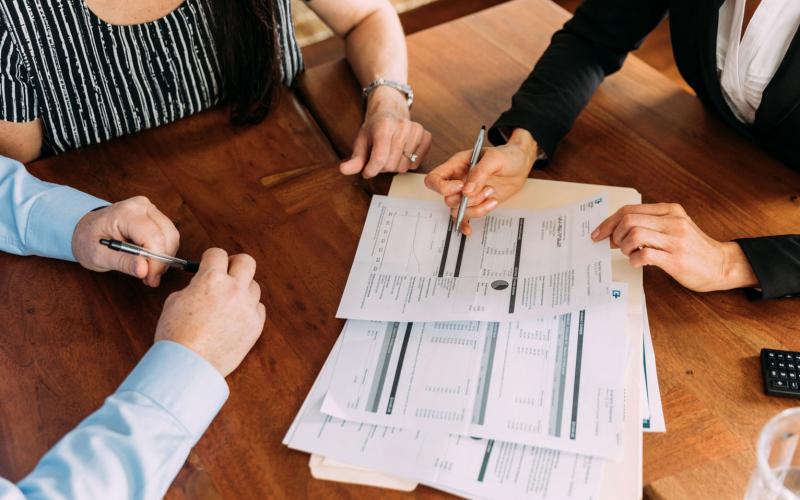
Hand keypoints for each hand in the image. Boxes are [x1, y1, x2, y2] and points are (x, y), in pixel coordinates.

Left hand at [72, 196, 179, 286]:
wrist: (85, 227)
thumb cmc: (88, 239)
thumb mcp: (98, 256)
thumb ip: (122, 263)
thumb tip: (144, 270)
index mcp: (126, 213)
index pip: (154, 238)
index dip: (156, 262)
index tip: (149, 279)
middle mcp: (142, 206)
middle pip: (168, 236)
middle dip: (162, 262)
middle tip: (150, 279)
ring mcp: (151, 209)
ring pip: (172, 236)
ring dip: (165, 258)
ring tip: (149, 271)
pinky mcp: (156, 215)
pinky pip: (169, 235)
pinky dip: (164, 251)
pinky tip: (150, 261)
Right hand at [154, 248, 265, 376]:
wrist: (188, 366)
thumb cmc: (176, 335)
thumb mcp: (175, 300)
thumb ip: (195, 286)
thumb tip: (203, 282)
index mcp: (211, 279)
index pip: (218, 253)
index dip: (211, 259)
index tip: (209, 264)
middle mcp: (234, 289)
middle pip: (246, 261)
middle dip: (235, 264)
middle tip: (228, 273)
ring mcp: (248, 307)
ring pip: (254, 286)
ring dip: (242, 290)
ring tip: (228, 303)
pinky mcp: (256, 325)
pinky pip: (258, 308)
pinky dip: (248, 310)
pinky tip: (235, 318)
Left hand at [339, 86, 431, 177]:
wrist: (391, 112)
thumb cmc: (374, 128)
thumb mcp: (361, 141)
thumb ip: (355, 158)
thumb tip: (343, 170)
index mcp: (384, 125)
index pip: (380, 159)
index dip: (371, 170)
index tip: (367, 171)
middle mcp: (403, 126)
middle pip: (391, 165)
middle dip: (382, 167)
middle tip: (379, 157)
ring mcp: (417, 130)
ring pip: (404, 166)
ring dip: (395, 165)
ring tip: (391, 153)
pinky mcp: (427, 136)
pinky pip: (416, 164)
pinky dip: (408, 163)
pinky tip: (402, 152)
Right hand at [424, 128, 537, 234]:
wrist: (520, 166)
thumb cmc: (506, 156)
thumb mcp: (495, 158)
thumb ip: (479, 173)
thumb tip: (466, 191)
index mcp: (456, 166)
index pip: (434, 179)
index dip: (442, 187)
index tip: (461, 187)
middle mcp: (457, 181)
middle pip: (448, 199)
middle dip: (469, 199)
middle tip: (487, 188)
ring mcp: (466, 195)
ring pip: (457, 211)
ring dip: (476, 208)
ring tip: (491, 195)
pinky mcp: (475, 204)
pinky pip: (464, 218)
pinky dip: (466, 224)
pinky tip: (469, 229)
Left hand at [591, 203, 758, 291]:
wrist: (722, 265)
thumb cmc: (694, 248)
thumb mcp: (675, 227)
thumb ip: (650, 224)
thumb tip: (617, 231)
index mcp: (669, 210)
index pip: (629, 210)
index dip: (609, 222)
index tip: (598, 233)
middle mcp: (672, 221)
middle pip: (628, 220)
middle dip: (614, 234)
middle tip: (614, 245)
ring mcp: (675, 240)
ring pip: (634, 234)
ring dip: (624, 246)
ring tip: (629, 253)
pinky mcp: (676, 259)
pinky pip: (645, 255)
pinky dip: (634, 259)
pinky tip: (637, 262)